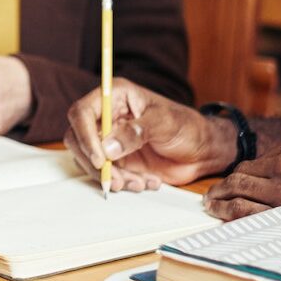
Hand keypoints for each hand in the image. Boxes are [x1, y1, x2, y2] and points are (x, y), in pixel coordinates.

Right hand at [64, 79, 235, 189]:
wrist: (202, 151)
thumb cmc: (186, 126)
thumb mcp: (163, 123)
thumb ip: (135, 132)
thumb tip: (108, 147)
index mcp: (115, 97)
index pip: (82, 113)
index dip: (85, 136)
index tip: (100, 159)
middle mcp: (107, 117)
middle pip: (78, 138)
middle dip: (95, 163)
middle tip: (115, 179)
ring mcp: (110, 139)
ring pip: (90, 160)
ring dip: (110, 177)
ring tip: (137, 183)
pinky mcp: (117, 160)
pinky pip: (107, 174)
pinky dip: (123, 183)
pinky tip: (146, 182)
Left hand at [203, 134, 280, 219]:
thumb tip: (266, 175)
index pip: (255, 161)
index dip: (239, 176)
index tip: (230, 184)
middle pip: (242, 175)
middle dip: (223, 187)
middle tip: (211, 197)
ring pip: (240, 193)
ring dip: (221, 201)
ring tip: (211, 207)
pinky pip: (250, 214)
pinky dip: (232, 217)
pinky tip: (225, 220)